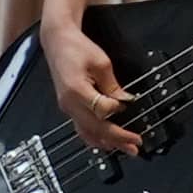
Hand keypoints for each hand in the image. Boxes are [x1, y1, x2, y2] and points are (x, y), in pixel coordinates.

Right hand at [41, 20, 137, 155]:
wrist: (58, 43)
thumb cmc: (78, 49)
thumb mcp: (101, 63)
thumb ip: (112, 85)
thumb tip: (124, 101)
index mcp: (77, 90)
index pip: (101, 109)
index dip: (117, 110)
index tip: (130, 106)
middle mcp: (69, 103)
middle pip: (95, 127)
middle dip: (117, 138)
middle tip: (135, 146)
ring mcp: (67, 107)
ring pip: (87, 132)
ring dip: (107, 142)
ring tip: (125, 149)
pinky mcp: (68, 107)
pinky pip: (81, 127)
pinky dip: (94, 137)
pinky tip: (106, 142)